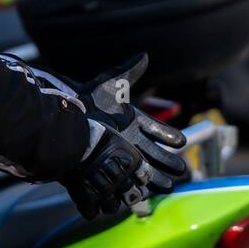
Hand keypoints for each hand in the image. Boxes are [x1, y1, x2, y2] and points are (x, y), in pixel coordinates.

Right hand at [61, 126, 143, 219]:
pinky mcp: (87, 199)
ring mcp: (105, 192)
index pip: (145, 177)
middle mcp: (122, 180)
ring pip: (112, 207)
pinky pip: (91, 213)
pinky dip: (89, 208)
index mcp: (132, 162)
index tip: (138, 179)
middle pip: (133, 196)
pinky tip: (86, 201)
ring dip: (109, 203)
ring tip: (103, 196)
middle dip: (129, 195)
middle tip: (123, 192)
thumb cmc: (92, 132)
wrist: (72, 142)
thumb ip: (122, 138)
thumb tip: (127, 120)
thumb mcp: (114, 130)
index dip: (141, 179)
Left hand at [78, 54, 187, 195]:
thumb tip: (144, 54)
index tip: (181, 142)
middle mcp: (133, 140)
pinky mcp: (111, 164)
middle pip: (155, 154)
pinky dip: (135, 186)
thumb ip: (128, 72)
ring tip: (168, 186)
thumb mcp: (109, 84)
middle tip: (182, 171)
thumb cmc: (89, 99)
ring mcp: (122, 154)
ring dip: (156, 178)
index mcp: (135, 122)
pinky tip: (143, 194)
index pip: (157, 130)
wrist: (66, 117)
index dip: (168, 136)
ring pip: (144, 169)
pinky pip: (126, 177)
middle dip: (168, 163)